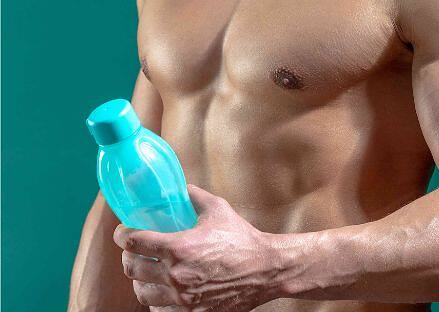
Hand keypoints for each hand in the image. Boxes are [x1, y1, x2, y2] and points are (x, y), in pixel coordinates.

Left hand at [113, 185, 285, 310]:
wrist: (266, 271)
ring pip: (142, 291)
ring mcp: (183, 298)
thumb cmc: (243, 240)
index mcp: (180, 247)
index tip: (125, 233)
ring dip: (142, 280)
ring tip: (149, 273)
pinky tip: (165, 290)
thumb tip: (178, 187)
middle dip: (130, 257)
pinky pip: (159, 309)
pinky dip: (158, 299)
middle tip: (136, 252)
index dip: (123, 235)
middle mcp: (177, 275)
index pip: (134, 241)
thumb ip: (194, 197)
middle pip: (131, 267)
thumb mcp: (219, 210)